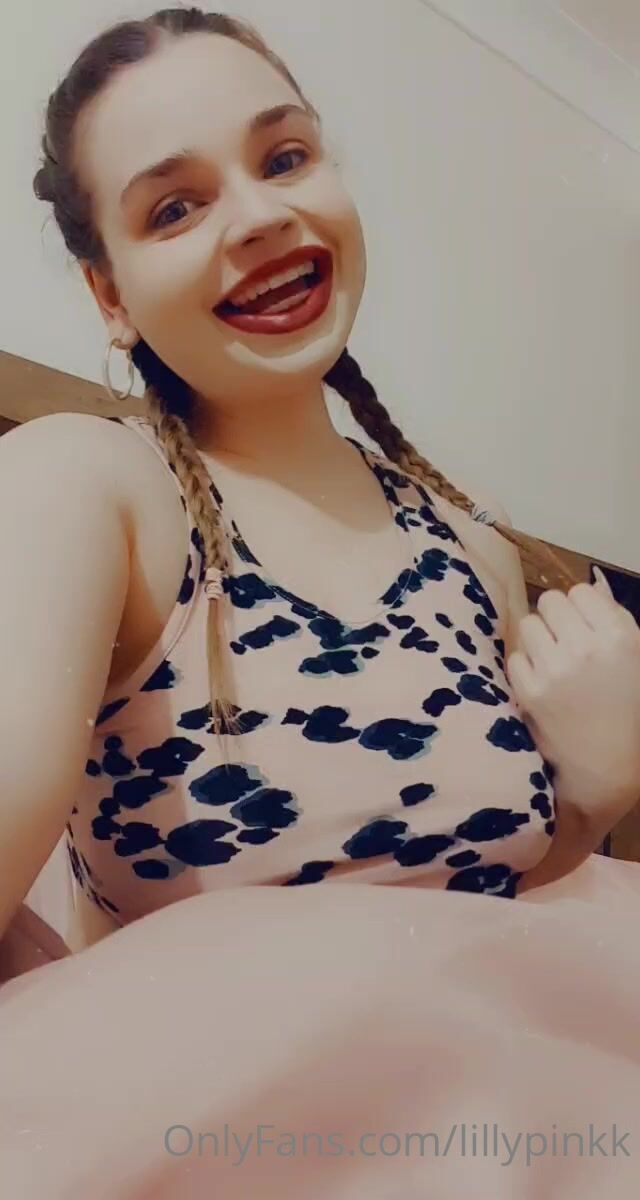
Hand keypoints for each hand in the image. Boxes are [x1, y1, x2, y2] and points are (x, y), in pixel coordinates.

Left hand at [507, 570, 639, 831]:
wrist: (606, 766)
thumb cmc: (627, 709)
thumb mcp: (636, 658)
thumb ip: (615, 619)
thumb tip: (591, 585)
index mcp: (620, 637)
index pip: (580, 592)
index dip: (581, 608)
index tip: (585, 627)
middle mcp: (586, 648)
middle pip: (550, 601)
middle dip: (557, 619)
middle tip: (567, 643)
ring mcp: (554, 670)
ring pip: (529, 625)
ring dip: (539, 639)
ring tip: (555, 663)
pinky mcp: (529, 691)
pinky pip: (515, 657)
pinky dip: (526, 667)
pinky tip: (544, 684)